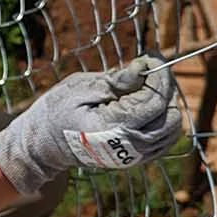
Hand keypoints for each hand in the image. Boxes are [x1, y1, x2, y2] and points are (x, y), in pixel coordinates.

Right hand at [0, 55, 183, 195]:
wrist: (44, 145)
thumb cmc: (56, 112)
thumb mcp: (79, 88)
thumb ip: (114, 81)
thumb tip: (142, 68)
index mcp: (114, 127)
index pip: (154, 99)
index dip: (159, 74)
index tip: (151, 57)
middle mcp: (128, 146)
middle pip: (169, 115)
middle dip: (165, 88)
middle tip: (148, 71)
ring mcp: (133, 156)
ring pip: (172, 130)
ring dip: (166, 104)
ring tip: (146, 87)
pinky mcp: (135, 159)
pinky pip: (164, 141)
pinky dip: (163, 120)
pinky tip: (146, 105)